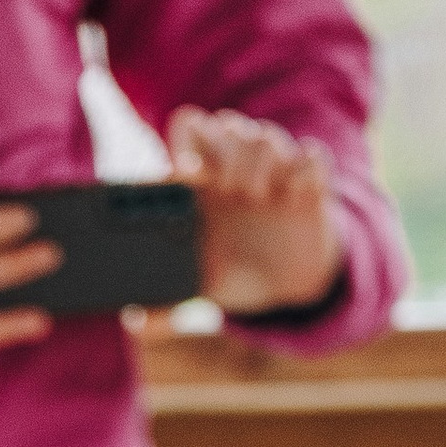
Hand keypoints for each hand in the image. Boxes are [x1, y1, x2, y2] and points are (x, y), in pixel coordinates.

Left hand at [168, 105, 341, 316]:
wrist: (289, 288)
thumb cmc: (236, 276)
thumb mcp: (202, 289)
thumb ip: (168, 301)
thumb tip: (134, 322)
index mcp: (205, 183)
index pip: (189, 130)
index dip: (186, 141)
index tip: (187, 172)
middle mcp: (238, 170)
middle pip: (227, 124)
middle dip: (226, 149)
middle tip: (229, 188)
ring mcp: (275, 173)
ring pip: (265, 134)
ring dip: (260, 162)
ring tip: (259, 197)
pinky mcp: (311, 182)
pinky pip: (311, 154)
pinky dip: (304, 169)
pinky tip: (296, 197)